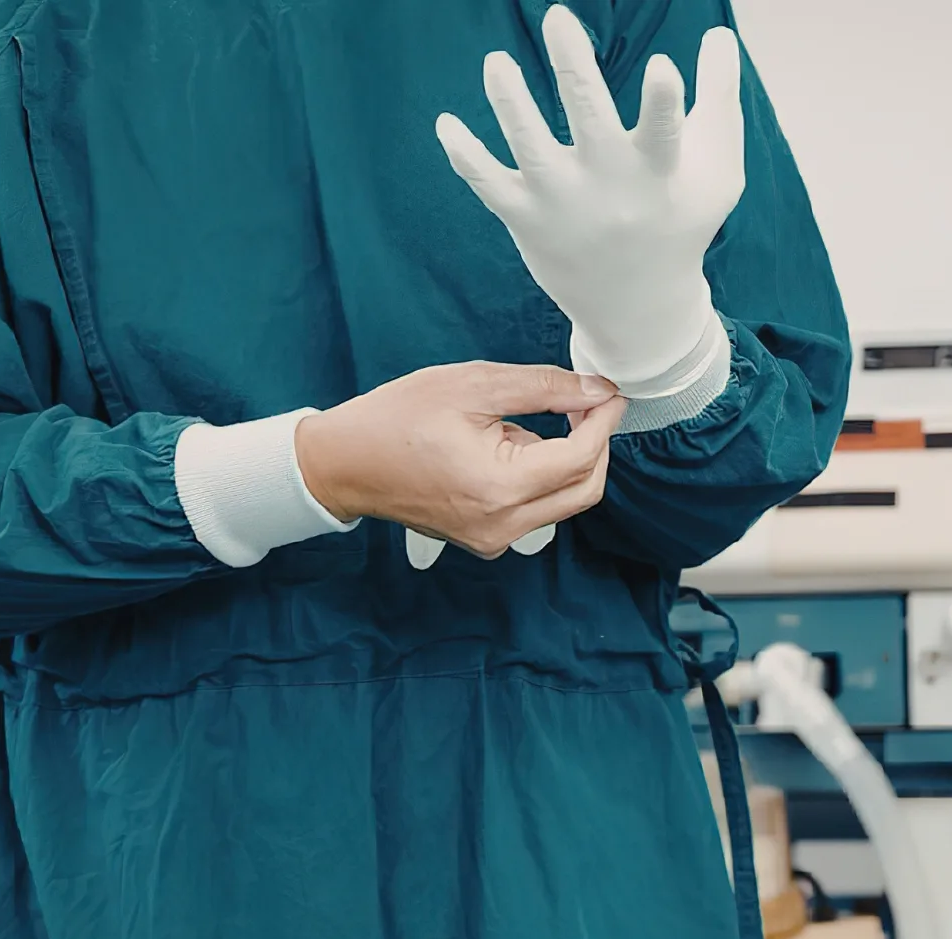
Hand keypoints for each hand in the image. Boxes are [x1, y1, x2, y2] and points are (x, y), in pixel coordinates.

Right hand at [294, 361, 625, 562]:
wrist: (342, 463)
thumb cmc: (395, 420)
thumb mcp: (473, 386)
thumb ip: (543, 388)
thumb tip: (595, 390)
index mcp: (499, 488)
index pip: (580, 458)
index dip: (602, 422)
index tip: (609, 394)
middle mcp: (502, 525)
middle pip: (584, 489)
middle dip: (594, 444)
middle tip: (584, 403)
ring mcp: (494, 539)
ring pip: (563, 501)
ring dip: (563, 460)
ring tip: (518, 423)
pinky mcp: (486, 540)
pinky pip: (536, 509)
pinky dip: (538, 477)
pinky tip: (505, 448)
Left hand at [435, 4, 744, 393]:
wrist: (638, 306)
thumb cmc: (681, 222)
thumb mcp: (718, 171)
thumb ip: (720, 99)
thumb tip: (719, 34)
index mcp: (659, 173)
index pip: (665, 134)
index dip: (663, 102)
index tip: (661, 67)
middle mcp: (609, 188)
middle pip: (590, 121)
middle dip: (574, 65)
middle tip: (560, 17)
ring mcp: (563, 205)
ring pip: (529, 146)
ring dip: (510, 102)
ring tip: (497, 63)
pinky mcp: (527, 220)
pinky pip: (487, 183)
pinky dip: (464, 154)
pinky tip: (447, 122)